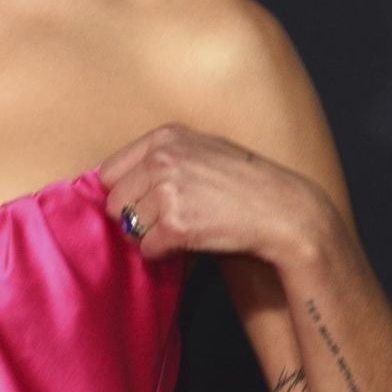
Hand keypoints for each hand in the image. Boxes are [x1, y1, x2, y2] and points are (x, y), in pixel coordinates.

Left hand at [96, 121, 319, 264]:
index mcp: (165, 138)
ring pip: (129, 228)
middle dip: (134, 217)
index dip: (124, 192)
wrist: (282, 210)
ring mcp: (168, 192)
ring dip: (150, 235)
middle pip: (115, 203)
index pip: (109, 171)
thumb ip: (161, 157)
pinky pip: (147, 248)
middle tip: (166, 220)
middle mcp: (162, 160)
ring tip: (183, 229)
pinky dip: (163, 253)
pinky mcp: (177, 225)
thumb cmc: (244, 183)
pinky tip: (188, 242)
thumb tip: (116, 181)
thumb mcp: (202, 149)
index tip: (142, 202)